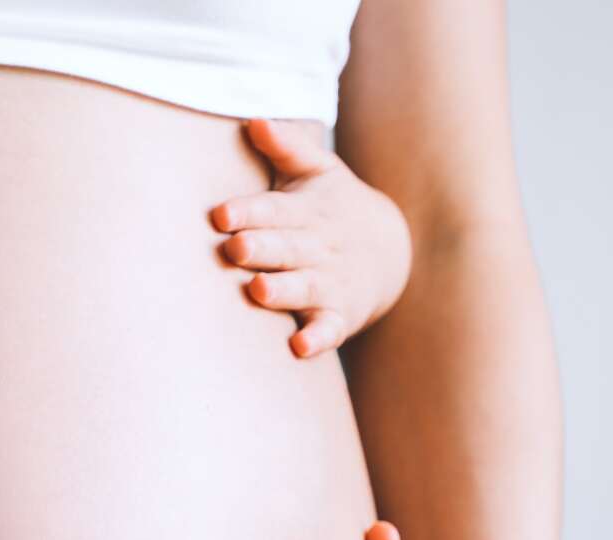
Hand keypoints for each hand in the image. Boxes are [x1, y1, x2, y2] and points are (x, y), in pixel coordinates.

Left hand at [211, 117, 411, 358]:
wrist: (391, 249)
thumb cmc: (333, 207)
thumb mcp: (318, 172)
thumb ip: (286, 148)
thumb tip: (255, 120)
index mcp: (306, 211)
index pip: (275, 209)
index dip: (249, 212)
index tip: (221, 215)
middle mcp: (318, 247)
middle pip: (287, 247)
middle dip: (262, 248)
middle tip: (236, 249)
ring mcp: (330, 282)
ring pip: (304, 287)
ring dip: (283, 290)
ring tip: (259, 291)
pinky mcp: (340, 315)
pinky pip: (329, 329)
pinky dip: (318, 338)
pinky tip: (300, 347)